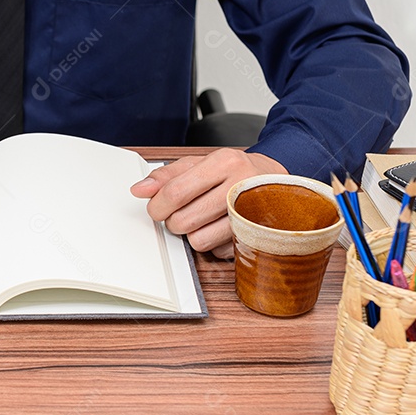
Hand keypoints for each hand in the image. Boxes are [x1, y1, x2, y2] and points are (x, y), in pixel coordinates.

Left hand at [130, 149, 286, 258]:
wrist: (275, 179)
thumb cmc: (233, 171)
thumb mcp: (200, 164)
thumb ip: (167, 176)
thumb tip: (140, 189)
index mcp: (224, 163)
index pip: (175, 192)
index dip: (157, 206)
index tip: (156, 208)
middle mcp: (240, 186)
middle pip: (184, 220)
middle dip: (173, 222)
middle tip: (180, 214)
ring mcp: (251, 214)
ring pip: (199, 240)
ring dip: (193, 234)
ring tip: (202, 219)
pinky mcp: (256, 237)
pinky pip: (217, 252)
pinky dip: (213, 243)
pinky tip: (219, 227)